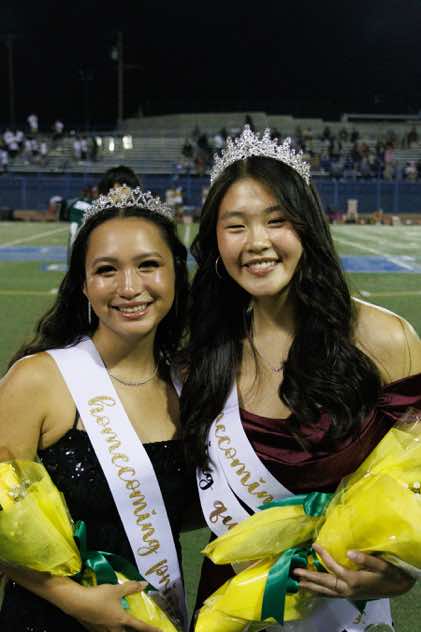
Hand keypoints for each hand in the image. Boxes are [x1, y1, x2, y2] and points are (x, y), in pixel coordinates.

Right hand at [64, 581, 159, 631]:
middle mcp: (113, 628)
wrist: (77, 603)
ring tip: (120, 626)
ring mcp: (102, 630)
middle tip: (136, 628)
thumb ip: (131, 587)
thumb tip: (144, 585)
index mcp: (121, 620)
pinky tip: (104, 624)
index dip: (150, 629)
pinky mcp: (92, 629)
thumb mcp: (116, 589)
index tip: (159, 631)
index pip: (139, 626)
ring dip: (119, 631)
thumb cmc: (99, 596)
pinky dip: (107, 629)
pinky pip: (103, 631)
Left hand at [293, 543, 414, 600]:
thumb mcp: (381, 566)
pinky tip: (312, 590)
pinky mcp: (348, 595)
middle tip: (294, 572)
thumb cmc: (389, 574)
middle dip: (309, 577)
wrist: (397, 587)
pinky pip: (330, 595)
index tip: (314, 545)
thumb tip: (349, 552)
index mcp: (354, 580)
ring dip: (311, 586)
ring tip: (298, 583)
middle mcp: (348, 589)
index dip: (323, 556)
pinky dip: (320, 592)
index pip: (334, 567)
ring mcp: (347, 594)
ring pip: (326, 591)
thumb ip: (366, 559)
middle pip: (325, 582)